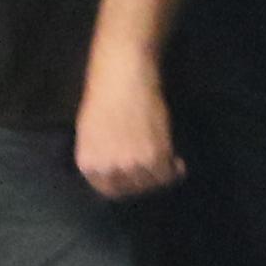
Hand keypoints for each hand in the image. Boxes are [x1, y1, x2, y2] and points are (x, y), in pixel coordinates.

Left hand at [74, 54, 179, 197]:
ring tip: (165, 163)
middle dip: (142, 180)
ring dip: (159, 174)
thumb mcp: (91, 132)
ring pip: (151, 183)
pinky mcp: (155, 156)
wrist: (123, 76)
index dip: (124, 184)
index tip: (134, 178)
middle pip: (132, 188)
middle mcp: (109, 169)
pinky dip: (175, 170)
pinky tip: (177, 162)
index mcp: (89, 164)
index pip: (108, 190)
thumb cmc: (104, 96)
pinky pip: (167, 174)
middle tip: (152, 168)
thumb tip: (114, 170)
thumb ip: (101, 156)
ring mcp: (132, 165)